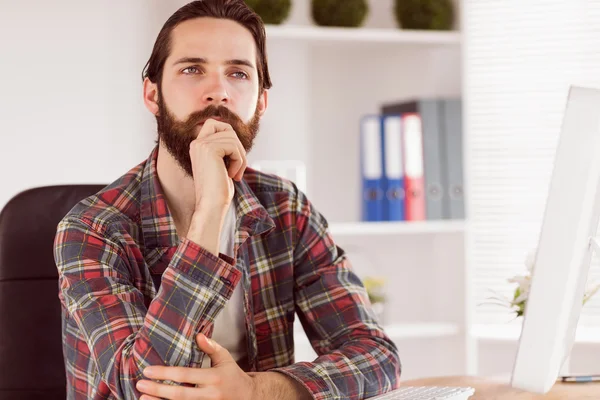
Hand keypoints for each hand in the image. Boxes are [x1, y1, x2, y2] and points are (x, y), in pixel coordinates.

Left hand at [137, 333, 254, 399]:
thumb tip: (197, 335)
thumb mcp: (225, 358)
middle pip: (180, 394)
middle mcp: (210, 395)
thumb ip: (211, 347)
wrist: (250, 397)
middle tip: (139, 385)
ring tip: (142, 399)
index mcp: (214, 378)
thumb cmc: (233, 376)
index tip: (148, 370)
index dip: (165, 373)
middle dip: (158, 390)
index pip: (185, 375)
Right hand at [190, 118, 246, 211]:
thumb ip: (224, 148)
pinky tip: (232, 175)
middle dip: (238, 147)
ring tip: (235, 174)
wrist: (211, 205)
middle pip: (227, 129)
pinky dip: (239, 161)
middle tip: (238, 167)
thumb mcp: (222, 164)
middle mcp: (196, 143)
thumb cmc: (219, 190)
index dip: (229, 133)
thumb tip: (234, 133)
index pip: (214, 123)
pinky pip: (233, 146)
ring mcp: (201, 145)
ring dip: (241, 157)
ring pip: (233, 138)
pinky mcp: (209, 149)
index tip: (234, 155)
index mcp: (197, 146)